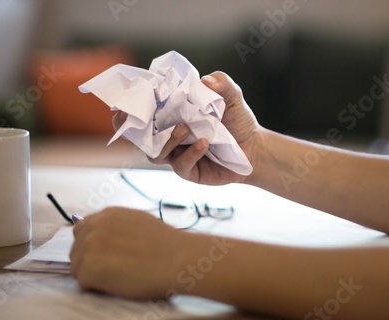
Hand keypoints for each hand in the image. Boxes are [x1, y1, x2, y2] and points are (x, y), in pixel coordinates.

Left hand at [70, 207, 188, 299]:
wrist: (177, 258)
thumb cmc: (166, 244)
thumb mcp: (138, 221)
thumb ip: (118, 226)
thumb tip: (107, 237)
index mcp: (106, 215)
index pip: (82, 230)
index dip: (90, 245)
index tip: (101, 256)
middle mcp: (94, 226)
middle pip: (76, 249)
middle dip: (89, 262)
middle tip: (110, 272)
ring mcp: (90, 246)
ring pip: (77, 267)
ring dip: (91, 276)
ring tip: (115, 279)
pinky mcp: (90, 268)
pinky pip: (82, 282)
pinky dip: (95, 288)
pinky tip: (115, 285)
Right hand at [113, 71, 261, 185]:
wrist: (254, 148)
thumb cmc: (237, 122)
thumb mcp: (231, 96)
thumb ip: (221, 83)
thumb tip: (205, 80)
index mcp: (172, 115)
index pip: (147, 110)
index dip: (135, 105)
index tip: (133, 96)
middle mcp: (168, 135)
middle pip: (139, 135)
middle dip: (133, 127)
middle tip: (142, 116)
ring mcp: (176, 154)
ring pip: (156, 153)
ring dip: (168, 140)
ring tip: (185, 128)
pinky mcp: (188, 170)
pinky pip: (181, 164)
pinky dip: (191, 153)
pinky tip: (204, 143)